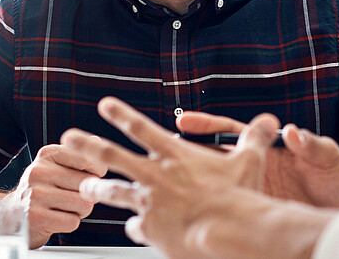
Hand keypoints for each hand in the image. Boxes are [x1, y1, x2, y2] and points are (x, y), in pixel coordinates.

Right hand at [6, 143, 106, 247]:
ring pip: (84, 204)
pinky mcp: (36, 218)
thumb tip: (96, 141)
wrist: (13, 214)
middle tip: (71, 197)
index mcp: (47, 154)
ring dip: (80, 211)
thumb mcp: (56, 166)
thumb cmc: (44, 189)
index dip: (96, 173)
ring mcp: (35, 194)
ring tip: (64, 208)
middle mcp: (38, 171)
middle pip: (88, 184)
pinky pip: (73, 222)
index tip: (86, 178)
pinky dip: (70, 223)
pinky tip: (56, 220)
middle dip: (87, 195)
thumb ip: (78, 155)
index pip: (89, 160)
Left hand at [61, 97, 285, 256]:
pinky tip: (134, 231)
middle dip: (86, 145)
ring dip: (97, 190)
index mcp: (175, 155)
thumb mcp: (249, 162)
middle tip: (68, 139)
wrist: (228, 232)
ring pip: (113, 193)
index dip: (121, 114)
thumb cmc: (238, 198)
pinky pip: (136, 228)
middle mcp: (156, 176)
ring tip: (86, 188)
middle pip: (111, 155)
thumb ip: (254, 139)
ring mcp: (149, 203)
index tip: (105, 106)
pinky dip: (136, 228)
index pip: (141, 128)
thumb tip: (269, 122)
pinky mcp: (150, 229)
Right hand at [177, 111, 338, 206]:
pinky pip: (231, 211)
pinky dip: (213, 214)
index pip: (231, 132)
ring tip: (164, 188)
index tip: (184, 122)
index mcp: (269, 149)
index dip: (206, 126)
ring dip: (193, 186)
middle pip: (214, 159)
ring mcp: (255, 190)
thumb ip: (312, 144)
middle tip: (160, 152)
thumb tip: (294, 132)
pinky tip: (193, 219)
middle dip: (186, 156)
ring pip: (216, 186)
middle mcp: (257, 168)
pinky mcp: (260, 211)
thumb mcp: (328, 157)